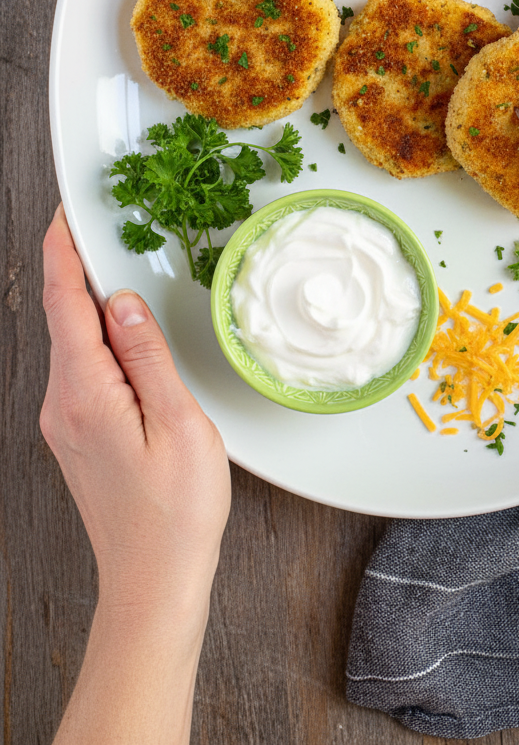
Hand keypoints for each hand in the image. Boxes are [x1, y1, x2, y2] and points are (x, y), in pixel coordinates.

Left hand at [41, 204, 230, 743]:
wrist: (151, 582)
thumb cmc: (174, 514)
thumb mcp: (180, 424)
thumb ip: (148, 357)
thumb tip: (124, 301)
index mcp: (85, 393)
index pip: (65, 303)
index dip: (65, 251)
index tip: (67, 213)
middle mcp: (62, 403)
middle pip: (66, 317)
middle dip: (82, 268)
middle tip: (110, 229)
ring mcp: (64, 421)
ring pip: (75, 343)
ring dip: (94, 304)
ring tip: (127, 275)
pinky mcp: (77, 434)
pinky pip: (83, 368)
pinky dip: (101, 338)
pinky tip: (127, 335)